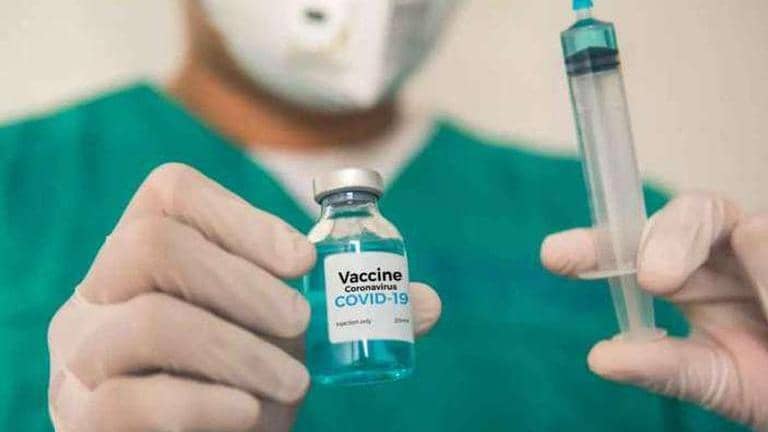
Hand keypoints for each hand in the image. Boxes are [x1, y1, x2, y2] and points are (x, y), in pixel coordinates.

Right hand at [47, 163, 441, 431]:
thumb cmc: (243, 379)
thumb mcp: (290, 336)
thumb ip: (349, 314)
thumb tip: (429, 303)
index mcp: (145, 254)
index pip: (170, 194)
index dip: (240, 216)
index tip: (303, 261)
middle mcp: (99, 293)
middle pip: (152, 244)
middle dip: (243, 281)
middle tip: (300, 324)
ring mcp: (81, 356)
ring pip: (149, 320)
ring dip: (239, 349)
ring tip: (292, 385)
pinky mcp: (82, 419)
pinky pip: (129, 399)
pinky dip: (203, 403)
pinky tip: (247, 413)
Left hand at [541, 192, 767, 429]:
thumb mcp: (722, 382)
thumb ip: (669, 368)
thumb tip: (600, 358)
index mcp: (687, 278)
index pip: (635, 248)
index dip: (597, 246)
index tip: (555, 255)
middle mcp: (723, 252)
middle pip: (686, 214)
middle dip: (666, 239)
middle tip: (654, 279)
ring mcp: (767, 244)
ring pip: (749, 225)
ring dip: (744, 260)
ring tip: (747, 304)